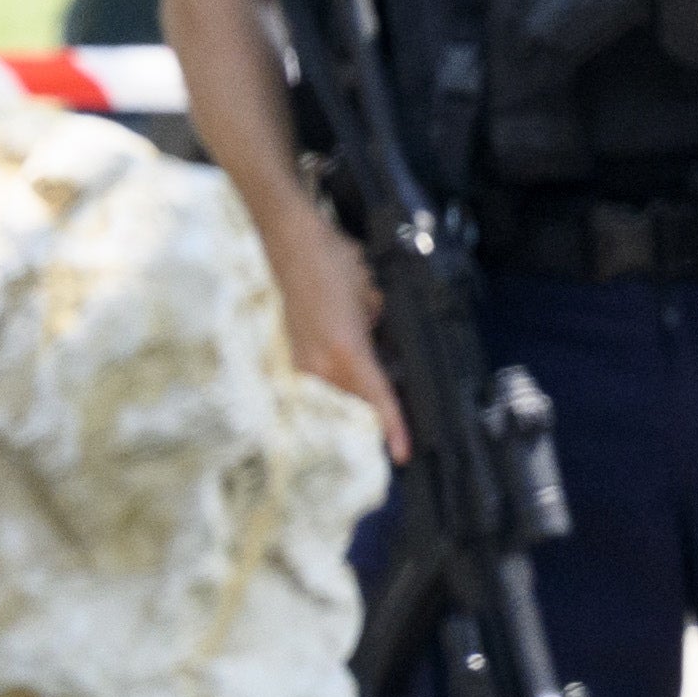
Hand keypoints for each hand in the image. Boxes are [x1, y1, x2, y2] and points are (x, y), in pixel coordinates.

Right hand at [263, 218, 410, 458]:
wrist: (294, 244)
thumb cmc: (337, 265)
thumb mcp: (376, 300)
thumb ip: (383, 333)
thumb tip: (389, 353)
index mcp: (346, 350)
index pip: (377, 396)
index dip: (393, 425)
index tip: (403, 452)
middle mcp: (320, 362)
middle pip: (362, 395)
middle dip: (382, 399)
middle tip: (403, 398)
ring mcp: (304, 359)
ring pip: (346, 386)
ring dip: (363, 379)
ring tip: (372, 351)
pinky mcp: (295, 353)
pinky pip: (330, 372)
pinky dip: (347, 368)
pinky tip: (355, 347)